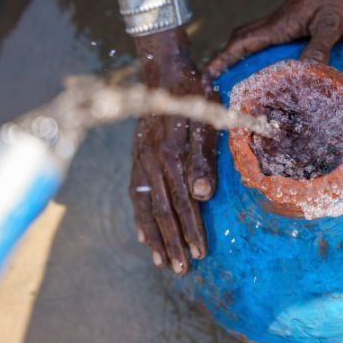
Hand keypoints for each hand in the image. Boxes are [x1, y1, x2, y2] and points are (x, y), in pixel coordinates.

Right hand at [129, 29, 217, 274]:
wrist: (165, 72)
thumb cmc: (194, 95)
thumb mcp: (207, 120)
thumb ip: (203, 159)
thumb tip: (201, 195)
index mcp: (171, 155)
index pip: (183, 203)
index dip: (192, 230)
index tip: (200, 253)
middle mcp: (152, 163)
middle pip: (162, 212)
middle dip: (173, 243)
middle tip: (181, 270)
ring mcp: (141, 161)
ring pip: (145, 208)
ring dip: (154, 237)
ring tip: (161, 261)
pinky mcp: (136, 159)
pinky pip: (135, 195)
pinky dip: (139, 218)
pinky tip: (143, 235)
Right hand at [205, 0, 342, 76]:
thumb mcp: (331, 24)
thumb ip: (319, 48)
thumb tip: (308, 73)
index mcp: (277, 26)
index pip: (240, 45)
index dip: (221, 61)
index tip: (206, 76)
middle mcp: (274, 23)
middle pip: (238, 40)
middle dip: (223, 59)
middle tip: (215, 79)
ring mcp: (280, 20)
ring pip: (249, 37)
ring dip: (236, 53)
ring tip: (233, 73)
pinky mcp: (290, 19)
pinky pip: (264, 36)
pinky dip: (255, 49)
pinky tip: (265, 62)